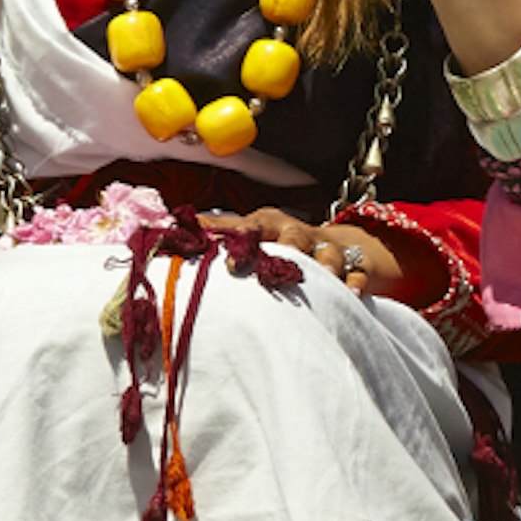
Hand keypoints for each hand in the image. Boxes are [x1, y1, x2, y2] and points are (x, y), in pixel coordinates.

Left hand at [201, 206, 422, 302]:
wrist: (328, 245)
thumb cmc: (275, 243)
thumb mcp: (247, 234)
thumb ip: (213, 234)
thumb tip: (162, 231)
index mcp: (267, 224)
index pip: (252, 227)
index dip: (242, 243)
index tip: (232, 266)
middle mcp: (297, 234)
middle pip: (297, 237)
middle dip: (292, 250)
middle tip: (283, 269)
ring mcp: (327, 251)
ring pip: (330, 256)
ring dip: (328, 267)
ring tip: (325, 280)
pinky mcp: (351, 268)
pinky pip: (357, 276)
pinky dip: (355, 285)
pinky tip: (351, 297)